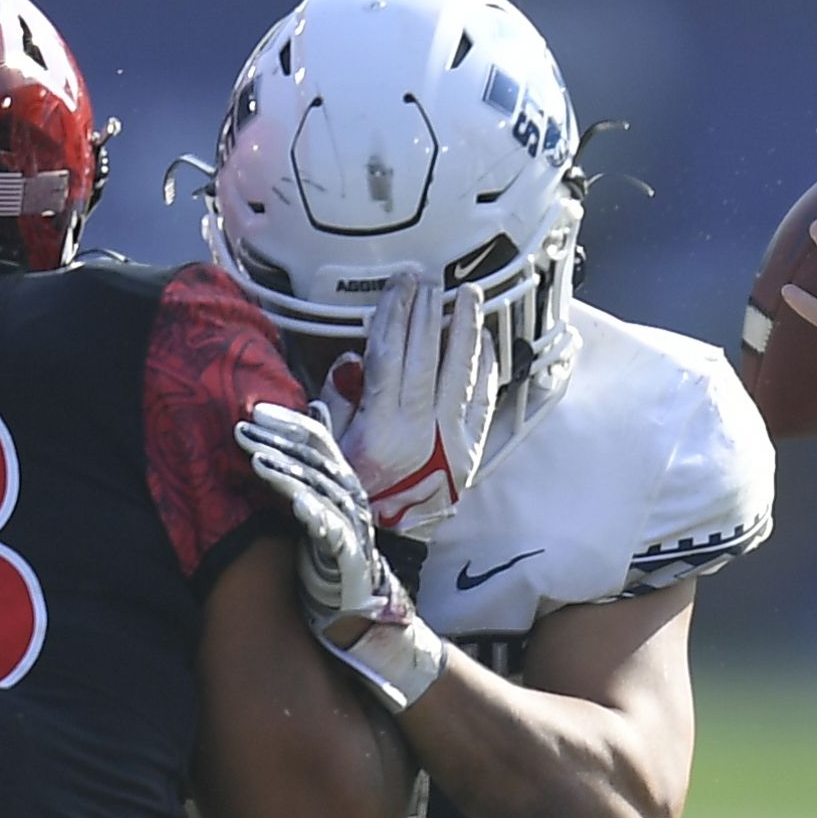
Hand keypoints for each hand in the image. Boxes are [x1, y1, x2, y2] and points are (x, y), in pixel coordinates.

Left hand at [233, 402, 449, 713]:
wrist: (361, 621)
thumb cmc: (332, 568)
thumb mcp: (314, 517)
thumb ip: (304, 480)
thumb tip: (290, 444)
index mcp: (342, 485)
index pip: (318, 442)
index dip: (288, 423)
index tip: (252, 411)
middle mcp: (351, 500)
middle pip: (316, 459)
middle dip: (278, 441)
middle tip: (242, 427)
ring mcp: (353, 527)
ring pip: (320, 489)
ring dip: (287, 472)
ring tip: (255, 459)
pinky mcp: (350, 557)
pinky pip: (331, 529)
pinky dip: (312, 512)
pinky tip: (290, 501)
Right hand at [329, 264, 498, 539]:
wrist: (391, 539)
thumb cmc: (354, 488)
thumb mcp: (331, 445)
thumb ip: (340, 399)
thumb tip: (354, 355)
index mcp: (379, 428)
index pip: (389, 357)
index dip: (394, 316)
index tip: (398, 285)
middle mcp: (420, 431)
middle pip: (426, 357)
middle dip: (427, 312)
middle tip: (429, 278)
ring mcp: (451, 440)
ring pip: (461, 372)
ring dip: (465, 329)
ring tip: (467, 295)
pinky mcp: (473, 450)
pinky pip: (483, 399)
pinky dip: (485, 366)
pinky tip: (484, 339)